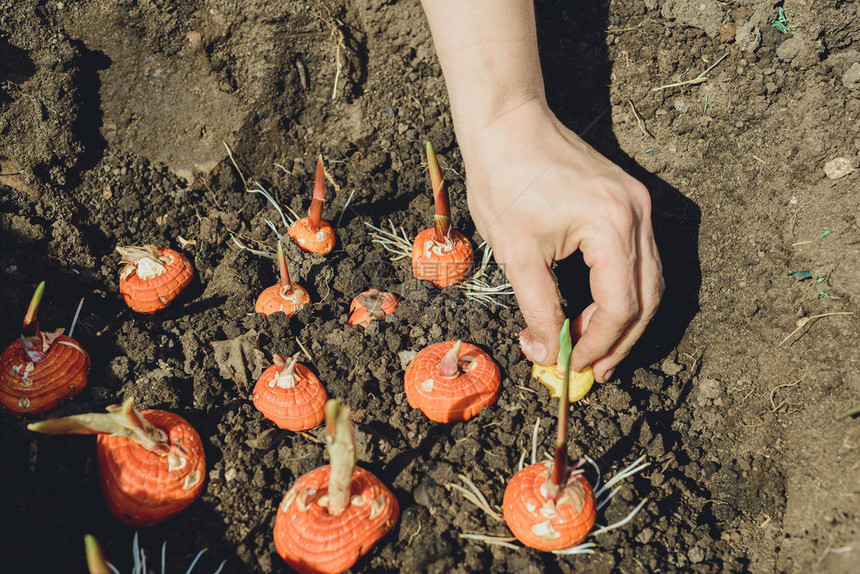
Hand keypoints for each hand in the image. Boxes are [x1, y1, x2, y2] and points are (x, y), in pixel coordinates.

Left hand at [460, 100, 663, 381]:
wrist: (507, 122)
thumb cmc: (504, 179)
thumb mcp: (517, 254)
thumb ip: (540, 308)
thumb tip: (548, 352)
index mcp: (613, 226)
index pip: (621, 306)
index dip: (597, 344)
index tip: (570, 365)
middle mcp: (637, 214)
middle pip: (647, 297)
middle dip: (619, 340)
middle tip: (593, 369)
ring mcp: (637, 204)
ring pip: (647, 279)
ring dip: (622, 318)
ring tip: (593, 347)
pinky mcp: (627, 200)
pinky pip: (636, 257)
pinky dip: (619, 289)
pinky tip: (595, 309)